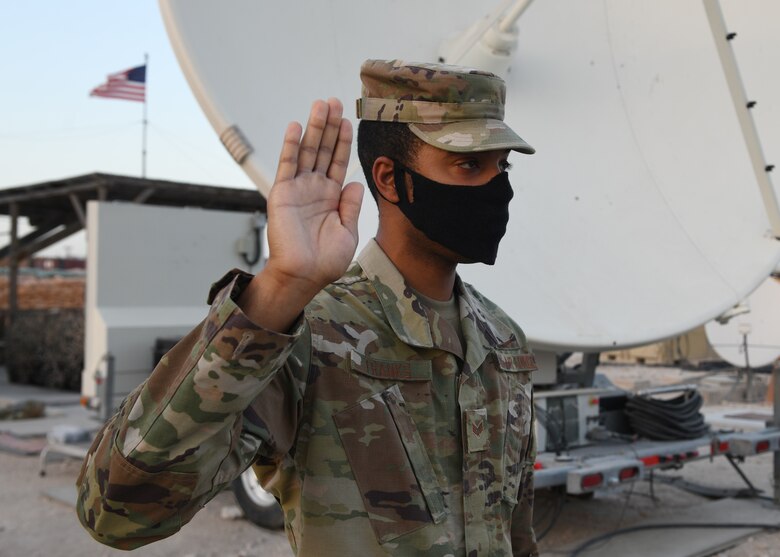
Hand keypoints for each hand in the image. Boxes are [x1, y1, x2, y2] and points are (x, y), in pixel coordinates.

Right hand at [238, 99, 363, 331]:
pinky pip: (288, 165)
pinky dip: (291, 146)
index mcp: (331, 197)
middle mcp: (314, 189)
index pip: (339, 162)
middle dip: (329, 126)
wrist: (303, 276)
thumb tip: (356, 182)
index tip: (349, 120)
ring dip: (314, 128)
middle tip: (335, 101)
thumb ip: (351, 206)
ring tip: (321, 105)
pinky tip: (296, 126)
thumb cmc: (325, 262)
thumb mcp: (347, 232)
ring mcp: (298, 189)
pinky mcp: (283, 194)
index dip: (344, 141)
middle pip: (324, 150)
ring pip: (308, 152)